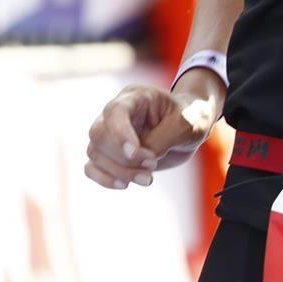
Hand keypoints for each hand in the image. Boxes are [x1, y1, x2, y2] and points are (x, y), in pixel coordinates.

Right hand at [85, 82, 219, 189]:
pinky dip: (104, 179)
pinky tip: (125, 184)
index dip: (120, 134)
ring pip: (95, 153)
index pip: (114, 111)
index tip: (136, 154)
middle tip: (152, 164)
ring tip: (148, 179)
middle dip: (123, 157)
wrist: (191, 126)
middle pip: (98, 134)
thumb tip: (136, 159)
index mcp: (136, 97)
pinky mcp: (110, 154)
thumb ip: (160, 140)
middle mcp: (117, 113)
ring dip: (119, 171)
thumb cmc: (190, 117)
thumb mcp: (184, 125)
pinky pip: (91, 167)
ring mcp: (111, 133)